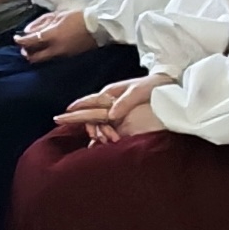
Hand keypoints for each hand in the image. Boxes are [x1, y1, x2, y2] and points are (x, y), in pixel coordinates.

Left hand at [13, 8, 96, 62]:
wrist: (98, 26)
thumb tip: (27, 30)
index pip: (30, 42)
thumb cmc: (77, 17)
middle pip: (34, 56)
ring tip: (34, 49)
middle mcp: (55, 49)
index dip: (20, 40)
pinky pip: (52, 59)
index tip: (16, 38)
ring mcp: (63, 55)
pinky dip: (46, 56)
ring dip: (36, 55)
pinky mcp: (69, 58)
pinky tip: (46, 50)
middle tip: (24, 46)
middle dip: (27, 52)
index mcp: (52, 36)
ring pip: (43, 60)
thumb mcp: (57, 15)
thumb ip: (41, 23)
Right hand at [55, 74, 170, 143]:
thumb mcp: (139, 91)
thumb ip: (124, 102)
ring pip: (99, 124)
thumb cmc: (152, 86)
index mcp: (109, 93)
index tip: (61, 117)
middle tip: (96, 139)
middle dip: (90, 127)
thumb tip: (110, 115)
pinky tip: (105, 144)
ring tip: (109, 141)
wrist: (167, 87)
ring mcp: (115, 110)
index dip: (75, 110)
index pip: (88, 102)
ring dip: (101, 133)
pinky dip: (106, 135)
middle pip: (91, 116)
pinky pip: (109, 127)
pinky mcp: (123, 117)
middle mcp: (109, 102)